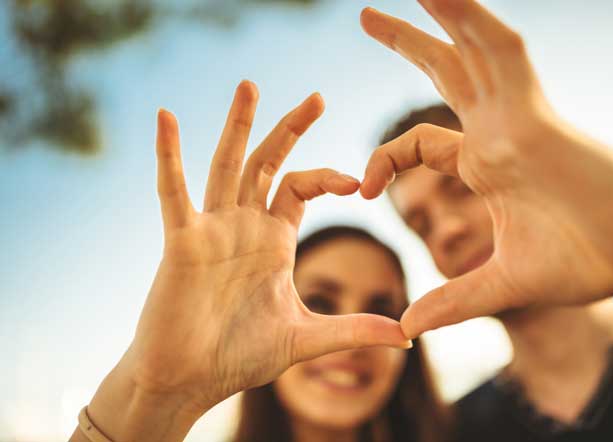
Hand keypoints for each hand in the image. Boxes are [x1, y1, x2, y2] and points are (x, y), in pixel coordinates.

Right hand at [85, 81, 409, 440]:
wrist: (190, 381)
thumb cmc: (239, 357)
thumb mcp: (306, 339)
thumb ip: (354, 330)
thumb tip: (407, 336)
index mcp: (273, 240)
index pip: (301, 186)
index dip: (328, 176)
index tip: (359, 183)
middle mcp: (244, 226)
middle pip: (269, 162)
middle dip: (291, 128)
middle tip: (319, 96)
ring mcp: (212, 229)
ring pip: (227, 165)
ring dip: (239, 125)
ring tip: (251, 85)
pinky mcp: (182, 242)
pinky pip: (173, 192)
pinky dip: (169, 156)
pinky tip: (166, 118)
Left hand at [359, 0, 612, 337]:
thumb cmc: (586, 261)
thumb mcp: (502, 284)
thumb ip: (454, 301)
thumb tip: (407, 327)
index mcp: (486, 164)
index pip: (420, 144)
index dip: (383, 160)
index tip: (359, 188)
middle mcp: (498, 131)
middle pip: (444, 73)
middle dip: (407, 44)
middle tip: (364, 18)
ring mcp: (516, 117)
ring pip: (472, 48)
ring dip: (441, 11)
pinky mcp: (535, 113)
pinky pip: (501, 51)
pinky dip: (472, 18)